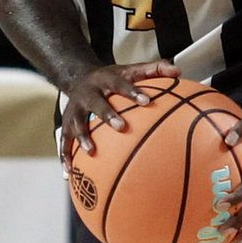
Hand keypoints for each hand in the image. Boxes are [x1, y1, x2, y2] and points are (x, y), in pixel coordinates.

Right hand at [60, 59, 180, 158]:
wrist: (78, 78)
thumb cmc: (111, 79)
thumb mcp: (130, 69)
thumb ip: (154, 69)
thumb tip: (178, 72)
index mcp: (105, 79)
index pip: (120, 83)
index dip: (132, 92)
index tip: (147, 101)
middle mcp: (88, 93)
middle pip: (97, 103)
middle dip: (107, 115)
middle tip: (122, 127)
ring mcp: (74, 109)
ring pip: (76, 123)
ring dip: (82, 137)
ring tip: (91, 151)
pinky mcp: (65, 123)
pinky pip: (63, 141)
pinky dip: (64, 156)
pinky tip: (69, 172)